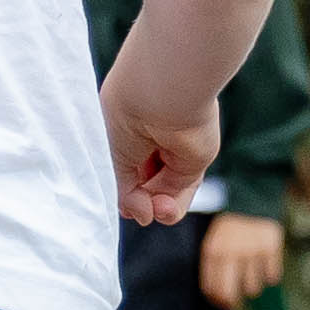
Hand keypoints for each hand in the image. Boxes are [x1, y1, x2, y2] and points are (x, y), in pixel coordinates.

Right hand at [105, 86, 223, 227]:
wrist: (161, 92)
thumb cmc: (126, 114)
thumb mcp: (114, 158)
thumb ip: (125, 191)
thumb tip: (142, 218)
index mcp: (126, 130)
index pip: (125, 171)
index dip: (123, 192)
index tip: (121, 202)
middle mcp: (150, 140)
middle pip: (144, 185)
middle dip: (139, 202)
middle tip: (136, 209)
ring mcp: (174, 151)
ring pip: (164, 194)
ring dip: (156, 208)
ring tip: (150, 209)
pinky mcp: (195, 160)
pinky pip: (182, 192)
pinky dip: (172, 207)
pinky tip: (162, 208)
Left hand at [197, 213, 285, 309]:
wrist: (251, 200)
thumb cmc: (230, 229)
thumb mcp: (214, 243)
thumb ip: (214, 267)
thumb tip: (219, 299)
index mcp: (213, 251)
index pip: (211, 288)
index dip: (217, 300)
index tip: (221, 302)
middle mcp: (231, 252)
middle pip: (230, 294)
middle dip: (232, 303)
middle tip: (235, 303)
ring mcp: (252, 250)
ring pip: (252, 288)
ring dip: (252, 286)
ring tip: (250, 273)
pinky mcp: (271, 247)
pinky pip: (272, 277)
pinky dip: (269, 275)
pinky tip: (264, 265)